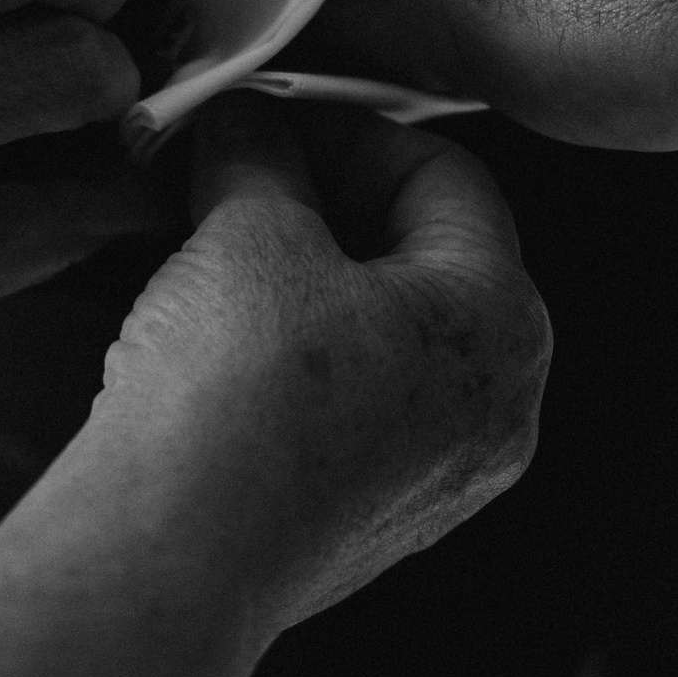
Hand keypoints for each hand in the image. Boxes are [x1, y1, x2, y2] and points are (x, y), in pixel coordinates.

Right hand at [95, 96, 551, 633]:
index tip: (276, 119)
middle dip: (329, 207)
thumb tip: (248, 124)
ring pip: (386, 340)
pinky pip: (353, 412)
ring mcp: (440, 480)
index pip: (446, 176)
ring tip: (219, 256)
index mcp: (504, 321)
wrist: (174, 557)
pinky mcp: (374, 526)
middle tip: (245, 178)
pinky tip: (220, 347)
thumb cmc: (236, 398)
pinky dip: (298, 363)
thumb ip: (259, 155)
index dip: (350, 129)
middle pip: (425, 260)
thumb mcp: (248, 229)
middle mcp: (496, 409)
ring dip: (307, 283)